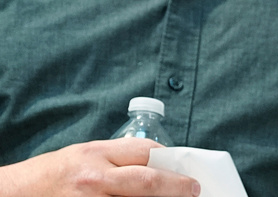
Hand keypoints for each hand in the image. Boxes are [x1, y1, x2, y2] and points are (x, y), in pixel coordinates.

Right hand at [0, 139, 199, 196]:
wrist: (12, 195)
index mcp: (97, 153)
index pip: (145, 151)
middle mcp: (95, 178)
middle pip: (148, 180)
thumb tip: (157, 162)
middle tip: (193, 191)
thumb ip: (118, 157)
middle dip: (177, 187)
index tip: (188, 170)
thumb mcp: (85, 154)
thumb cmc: (50, 175)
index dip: (172, 161)